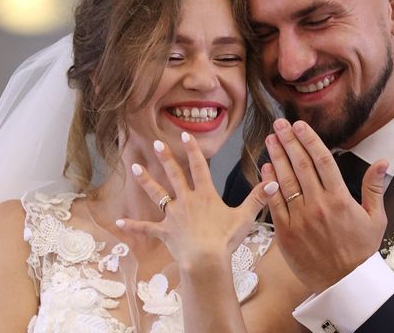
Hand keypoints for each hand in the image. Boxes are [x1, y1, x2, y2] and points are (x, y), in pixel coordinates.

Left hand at [117, 132, 277, 268]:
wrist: (205, 259)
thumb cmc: (225, 239)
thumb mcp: (245, 217)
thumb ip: (257, 198)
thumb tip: (274, 182)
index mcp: (205, 194)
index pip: (198, 167)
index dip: (192, 150)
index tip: (185, 134)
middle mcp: (186, 200)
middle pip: (174, 174)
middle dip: (166, 157)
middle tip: (157, 143)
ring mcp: (173, 216)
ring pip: (157, 194)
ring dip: (146, 181)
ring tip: (134, 167)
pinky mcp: (164, 232)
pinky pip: (147, 227)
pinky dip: (133, 224)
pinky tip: (119, 221)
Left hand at [263, 119, 387, 292]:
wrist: (344, 284)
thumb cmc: (361, 251)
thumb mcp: (376, 218)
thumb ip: (374, 188)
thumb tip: (383, 162)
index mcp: (341, 199)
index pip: (322, 161)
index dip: (309, 140)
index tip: (299, 125)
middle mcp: (319, 205)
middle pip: (301, 165)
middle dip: (289, 141)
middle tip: (279, 124)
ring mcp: (301, 218)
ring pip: (286, 181)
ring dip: (277, 157)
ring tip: (271, 139)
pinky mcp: (286, 233)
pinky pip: (275, 204)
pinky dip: (269, 184)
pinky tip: (265, 168)